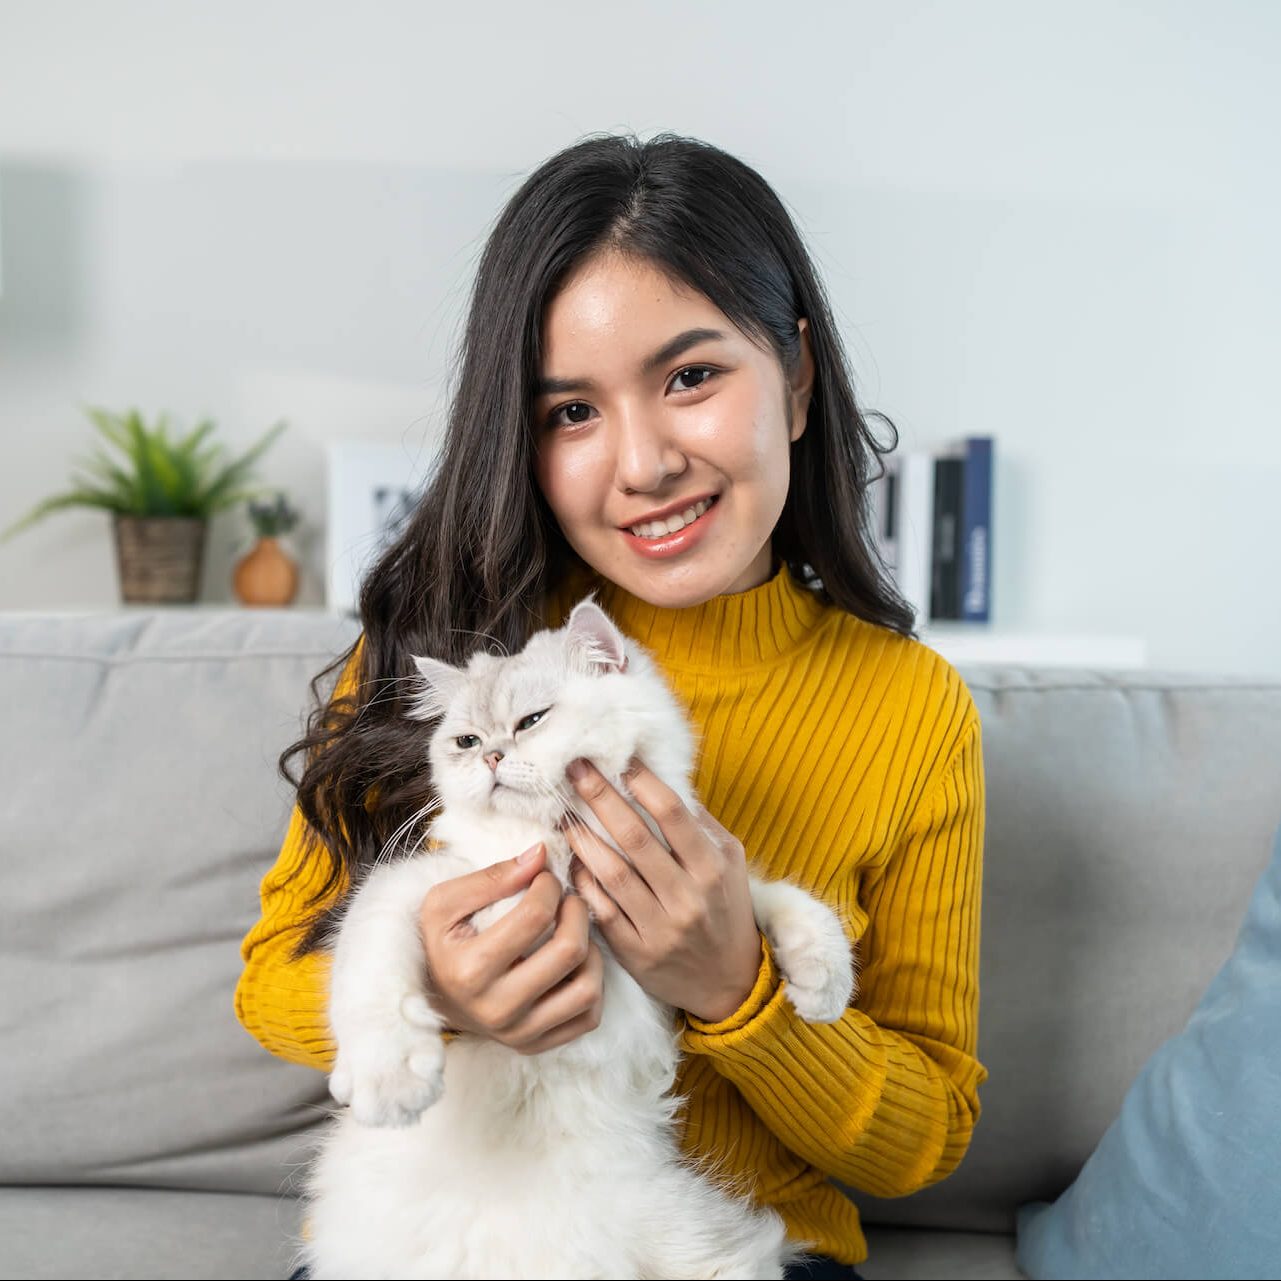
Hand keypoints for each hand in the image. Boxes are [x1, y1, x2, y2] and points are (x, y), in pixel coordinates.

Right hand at [416, 844, 603, 1054]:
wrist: (432, 996)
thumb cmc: (441, 942)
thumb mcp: (445, 902)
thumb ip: (492, 876)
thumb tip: (540, 855)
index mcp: (470, 970)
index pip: (535, 916)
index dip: (548, 885)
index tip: (543, 878)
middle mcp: (496, 1009)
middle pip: (568, 951)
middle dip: (577, 911)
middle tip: (567, 899)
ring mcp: (519, 1033)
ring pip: (587, 989)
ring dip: (590, 950)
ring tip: (573, 932)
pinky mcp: (537, 1045)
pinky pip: (589, 1017)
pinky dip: (592, 984)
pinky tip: (574, 964)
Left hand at [563, 758, 761, 1022]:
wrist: (729, 984)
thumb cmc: (726, 910)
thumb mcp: (730, 862)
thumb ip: (700, 824)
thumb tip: (663, 780)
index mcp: (712, 868)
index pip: (673, 814)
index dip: (642, 783)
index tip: (619, 761)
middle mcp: (687, 897)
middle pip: (635, 838)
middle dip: (601, 798)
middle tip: (575, 769)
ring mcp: (660, 928)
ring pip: (611, 875)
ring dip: (583, 839)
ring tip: (563, 814)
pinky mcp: (636, 954)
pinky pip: (601, 911)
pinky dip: (582, 883)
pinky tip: (570, 862)